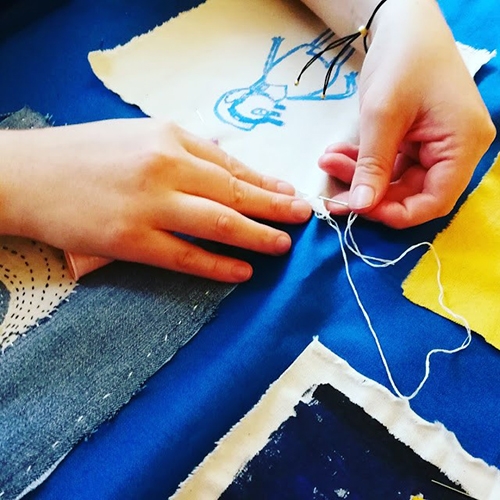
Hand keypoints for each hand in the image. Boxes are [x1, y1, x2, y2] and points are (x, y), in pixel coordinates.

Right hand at [0, 119, 311, 281]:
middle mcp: (166, 169)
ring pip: (219, 224)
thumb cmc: (85, 154)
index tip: (291, 193)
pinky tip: (242, 271)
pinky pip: (186, 257)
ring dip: (257, 235)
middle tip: (303, 217)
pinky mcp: (132, 242)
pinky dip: (218, 265)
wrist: (28, 176)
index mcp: (169, 138)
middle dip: (275, 206)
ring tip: (283, 245)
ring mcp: (150, 207)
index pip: (231, 165)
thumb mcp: (139, 137)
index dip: (267, 182)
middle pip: (235, 192)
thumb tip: (228, 168)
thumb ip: (185, 150)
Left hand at [318, 0, 494, 227]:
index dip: (398, 214)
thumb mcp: (382, 116)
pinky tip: (338, 154)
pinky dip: (364, 162)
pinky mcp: (419, 139)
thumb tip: (360, 208)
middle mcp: (456, 149)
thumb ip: (373, 166)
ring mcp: (437, 144)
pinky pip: (391, 163)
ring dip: (360, 176)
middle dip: (369, 192)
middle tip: (334, 191)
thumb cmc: (403, 58)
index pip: (435, 201)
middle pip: (413, 193)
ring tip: (328, 161)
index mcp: (463, 144)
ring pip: (396, 180)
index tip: (360, 211)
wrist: (404, 21)